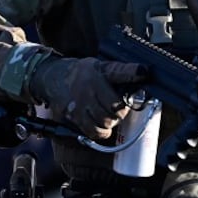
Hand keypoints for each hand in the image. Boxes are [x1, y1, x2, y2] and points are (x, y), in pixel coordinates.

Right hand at [29, 57, 147, 139]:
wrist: (53, 78)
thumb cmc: (82, 73)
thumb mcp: (101, 66)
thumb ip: (121, 72)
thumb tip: (144, 74)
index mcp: (98, 73)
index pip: (119, 73)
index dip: (133, 74)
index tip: (143, 74)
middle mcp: (88, 88)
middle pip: (115, 108)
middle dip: (120, 111)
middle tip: (118, 109)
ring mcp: (79, 103)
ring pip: (105, 122)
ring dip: (111, 122)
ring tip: (108, 116)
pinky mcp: (72, 116)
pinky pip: (93, 131)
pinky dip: (100, 132)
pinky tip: (100, 126)